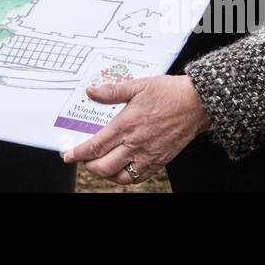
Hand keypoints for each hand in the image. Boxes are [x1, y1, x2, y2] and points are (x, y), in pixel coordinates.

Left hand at [62, 75, 209, 184]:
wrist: (197, 104)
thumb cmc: (168, 93)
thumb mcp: (137, 85)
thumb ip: (111, 91)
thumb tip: (90, 92)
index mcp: (126, 125)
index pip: (95, 146)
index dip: (78, 153)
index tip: (68, 155)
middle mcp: (135, 144)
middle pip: (103, 166)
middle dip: (88, 165)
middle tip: (82, 158)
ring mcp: (147, 156)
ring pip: (119, 177)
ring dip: (105, 174)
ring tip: (99, 164)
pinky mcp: (158, 162)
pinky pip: (137, 178)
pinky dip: (123, 177)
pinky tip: (119, 168)